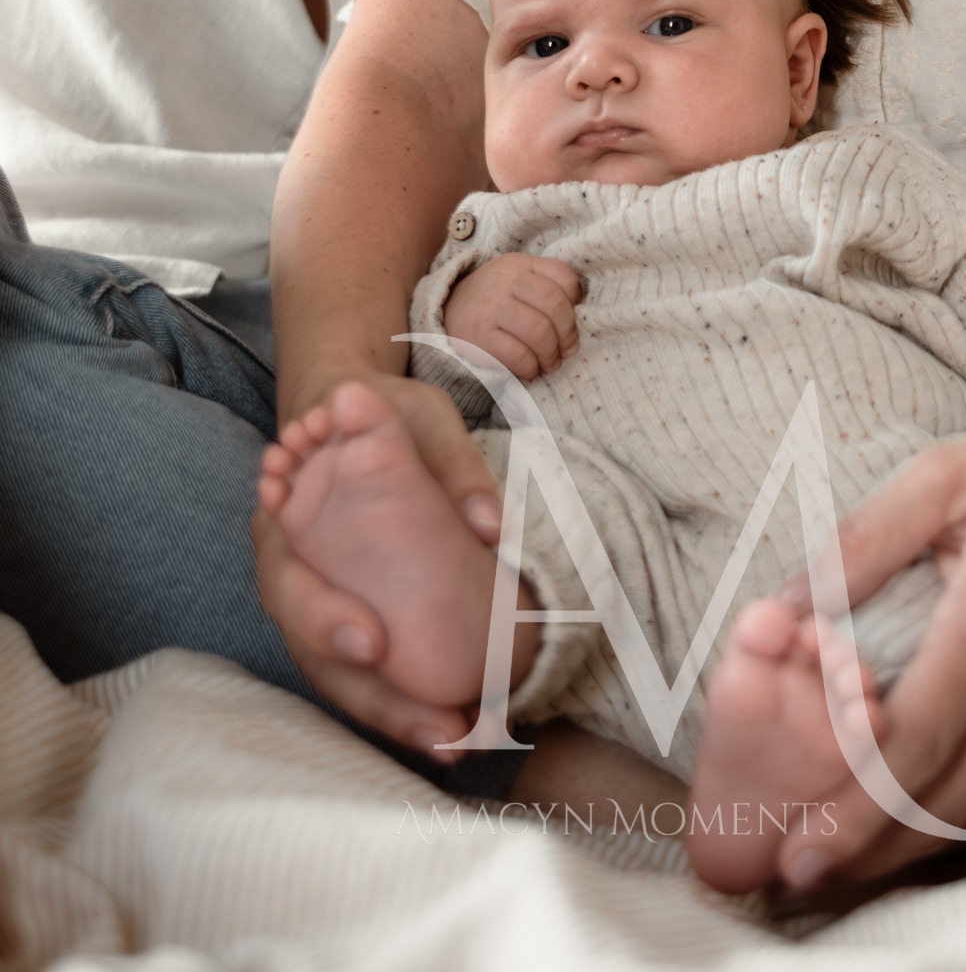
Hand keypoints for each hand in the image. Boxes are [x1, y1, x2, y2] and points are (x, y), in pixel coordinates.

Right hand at [255, 371, 503, 751]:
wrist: (359, 408)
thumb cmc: (386, 411)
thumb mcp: (421, 416)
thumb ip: (449, 464)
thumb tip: (493, 527)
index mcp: (285, 515)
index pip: (288, 580)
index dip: (322, 617)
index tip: (372, 643)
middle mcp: (292, 568)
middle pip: (313, 649)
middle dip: (375, 696)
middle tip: (440, 727)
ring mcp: (318, 599)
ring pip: (341, 675)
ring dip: (396, 715)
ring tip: (458, 744)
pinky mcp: (350, 618)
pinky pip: (366, 673)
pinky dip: (404, 703)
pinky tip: (455, 732)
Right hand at [444, 254, 581, 379]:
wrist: (446, 310)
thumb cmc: (494, 299)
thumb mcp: (517, 278)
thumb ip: (546, 284)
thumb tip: (579, 307)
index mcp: (521, 265)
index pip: (564, 278)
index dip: (574, 303)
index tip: (568, 321)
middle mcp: (506, 281)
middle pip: (556, 306)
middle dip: (567, 335)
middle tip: (564, 351)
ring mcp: (491, 308)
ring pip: (540, 332)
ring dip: (550, 355)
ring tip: (548, 364)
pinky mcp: (479, 336)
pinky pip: (518, 355)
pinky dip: (530, 367)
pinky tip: (529, 369)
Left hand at [775, 392, 965, 887]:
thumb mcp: (943, 477)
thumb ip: (862, 541)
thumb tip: (786, 602)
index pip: (917, 742)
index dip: (856, 806)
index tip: (801, 842)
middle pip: (946, 795)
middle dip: (870, 846)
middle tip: (802, 871)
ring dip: (914, 844)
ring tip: (846, 860)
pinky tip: (919, 824)